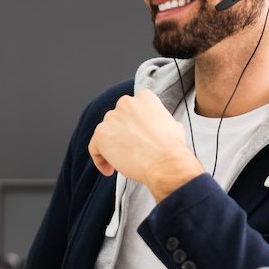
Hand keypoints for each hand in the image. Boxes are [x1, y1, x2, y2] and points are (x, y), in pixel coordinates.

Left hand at [88, 90, 204, 201]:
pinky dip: (100, 159)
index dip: (133, 126)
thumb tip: (166, 127)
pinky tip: (110, 170)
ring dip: (111, 147)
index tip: (138, 139)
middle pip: (117, 120)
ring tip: (122, 163)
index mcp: (144, 98)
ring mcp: (112, 117)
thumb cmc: (171, 149)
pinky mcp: (101, 134)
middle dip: (122, 135)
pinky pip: (95, 148)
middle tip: (130, 151)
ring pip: (106, 133)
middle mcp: (126, 103)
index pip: (132, 110)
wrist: (164, 162)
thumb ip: (162, 122)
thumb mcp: (173, 127)